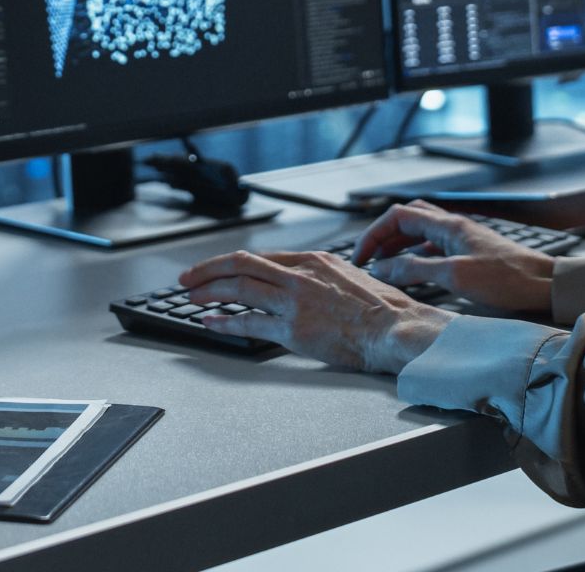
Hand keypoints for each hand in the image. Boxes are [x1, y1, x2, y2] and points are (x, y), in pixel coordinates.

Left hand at [179, 250, 452, 373]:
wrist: (396, 329)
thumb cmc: (383, 309)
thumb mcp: (351, 276)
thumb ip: (324, 276)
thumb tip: (308, 281)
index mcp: (314, 260)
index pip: (261, 257)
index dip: (232, 262)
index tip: (216, 268)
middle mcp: (300, 275)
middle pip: (241, 265)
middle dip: (208, 270)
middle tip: (188, 279)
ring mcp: (295, 301)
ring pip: (239, 288)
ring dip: (210, 292)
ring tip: (192, 298)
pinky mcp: (294, 329)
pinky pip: (249, 322)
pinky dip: (225, 322)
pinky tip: (211, 323)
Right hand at [350, 200, 555, 312]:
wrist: (546, 285)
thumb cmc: (508, 279)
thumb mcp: (456, 276)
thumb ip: (415, 269)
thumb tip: (382, 268)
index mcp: (448, 225)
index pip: (398, 216)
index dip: (374, 234)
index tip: (360, 257)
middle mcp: (453, 227)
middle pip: (407, 219)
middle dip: (383, 236)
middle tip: (367, 258)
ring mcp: (463, 239)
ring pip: (420, 233)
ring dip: (399, 245)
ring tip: (384, 266)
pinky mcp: (471, 254)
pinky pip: (434, 247)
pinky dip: (416, 256)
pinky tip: (414, 272)